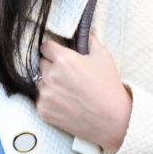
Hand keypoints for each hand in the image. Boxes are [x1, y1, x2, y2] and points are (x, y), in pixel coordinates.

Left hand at [37, 35, 131, 153]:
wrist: (113, 121)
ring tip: (69, 91)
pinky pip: (40, 99)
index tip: (59, 56)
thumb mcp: (103, 57)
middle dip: (52, 67)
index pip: (45, 47)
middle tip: (69, 76)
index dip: (54, 51)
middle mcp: (50, 76)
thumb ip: (89, 40)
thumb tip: (81, 31)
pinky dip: (49, 100)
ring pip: (39, 82)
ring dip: (49, 84)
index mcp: (63, 59)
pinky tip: (66, 103)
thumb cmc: (109, 88)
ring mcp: (45, 94)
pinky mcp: (43, 110)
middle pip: (41, 64)